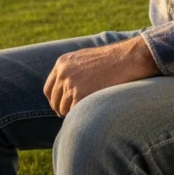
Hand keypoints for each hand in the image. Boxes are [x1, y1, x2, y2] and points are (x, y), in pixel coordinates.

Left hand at [43, 36, 159, 116]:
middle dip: (63, 109)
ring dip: (72, 114)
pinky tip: (89, 114)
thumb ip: (72, 70)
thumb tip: (67, 88)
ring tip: (85, 113)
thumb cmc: (111, 59)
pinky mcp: (79, 95)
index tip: (62, 107)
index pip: (48, 89)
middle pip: (55, 101)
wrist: (125, 59)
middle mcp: (63, 73)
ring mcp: (70, 85)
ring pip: (63, 109)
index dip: (55, 100)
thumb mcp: (86, 58)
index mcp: (62, 63)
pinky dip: (79, 116)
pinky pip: (73, 113)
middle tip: (74, 115)